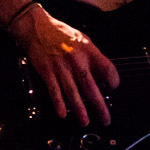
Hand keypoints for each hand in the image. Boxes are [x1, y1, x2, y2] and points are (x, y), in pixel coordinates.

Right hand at [12, 5, 119, 125]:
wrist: (37, 28)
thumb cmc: (61, 33)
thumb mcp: (82, 39)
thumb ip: (93, 56)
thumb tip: (102, 74)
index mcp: (88, 50)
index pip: (107, 69)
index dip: (113, 81)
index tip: (112, 90)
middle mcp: (76, 60)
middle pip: (91, 86)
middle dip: (99, 106)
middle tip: (105, 119)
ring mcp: (61, 67)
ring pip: (73, 92)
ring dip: (80, 110)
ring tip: (85, 121)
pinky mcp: (47, 72)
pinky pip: (54, 91)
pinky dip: (59, 103)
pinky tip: (62, 114)